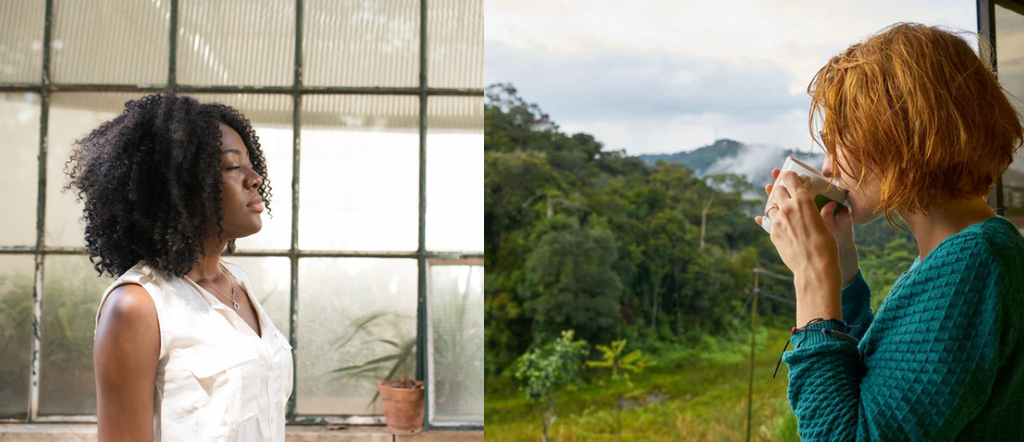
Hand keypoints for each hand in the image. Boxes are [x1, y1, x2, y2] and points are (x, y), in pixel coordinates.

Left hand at [756, 171, 841, 323]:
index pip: (791, 180)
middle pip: (778, 190)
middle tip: (786, 191)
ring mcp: (777, 221)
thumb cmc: (826, 246)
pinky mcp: (772, 233)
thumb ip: (825, 213)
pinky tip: (778, 221)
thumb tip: (830, 206)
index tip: (790, 176)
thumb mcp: (828, 226)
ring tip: (782, 208)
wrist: (813, 268)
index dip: (789, 176)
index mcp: (803, 201)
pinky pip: (769, 221)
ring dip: (776, 205)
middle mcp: (787, 208)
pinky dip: (774, 219)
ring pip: (771, 205)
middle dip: (781, 189)